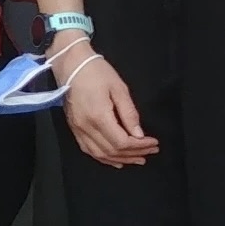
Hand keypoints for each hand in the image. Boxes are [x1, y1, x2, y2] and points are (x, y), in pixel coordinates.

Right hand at [57, 41, 158, 167]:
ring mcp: (77, 129)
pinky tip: (116, 160)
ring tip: (138, 159)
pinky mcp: (74, 128)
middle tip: (151, 151)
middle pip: (112, 150)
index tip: (154, 142)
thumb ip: (129, 113)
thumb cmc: (97, 73)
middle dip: (134, 153)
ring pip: (100, 154)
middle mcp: (86, 127)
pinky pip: (88, 150)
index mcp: (98, 116)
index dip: (140, 146)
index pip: (122, 141)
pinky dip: (103, 158)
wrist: (70, 65)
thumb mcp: (119, 89)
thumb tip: (139, 135)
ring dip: (120, 159)